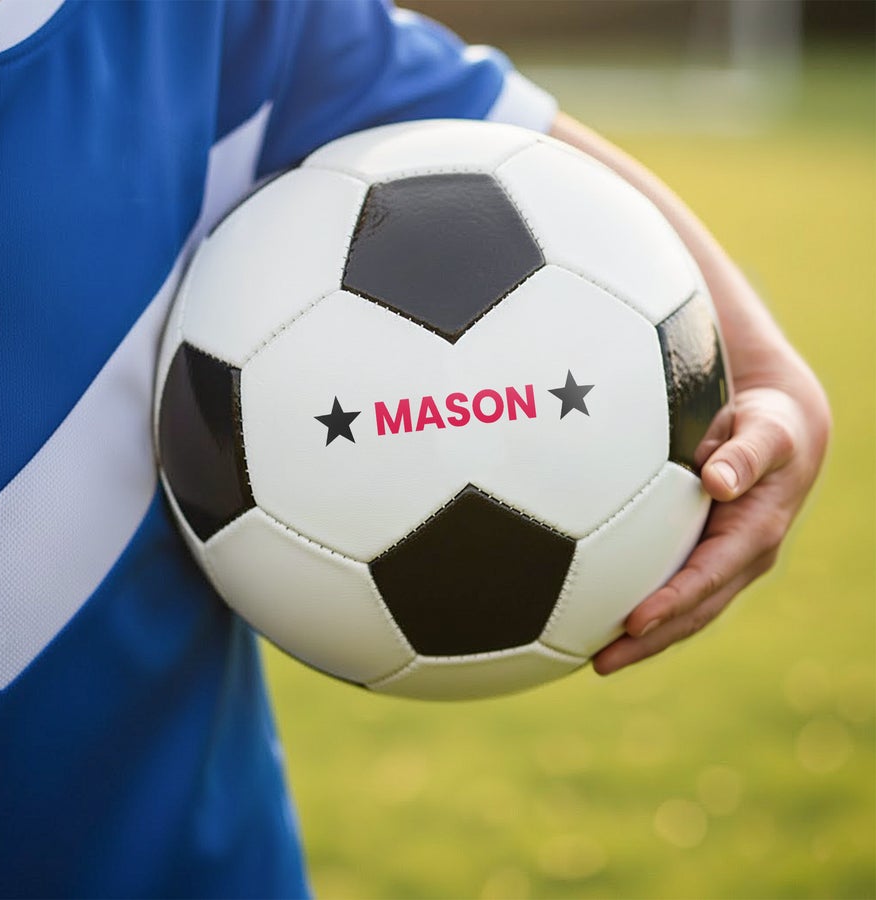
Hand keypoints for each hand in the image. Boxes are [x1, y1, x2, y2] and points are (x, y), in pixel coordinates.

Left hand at [548, 111, 830, 674]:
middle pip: (749, 541)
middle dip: (696, 586)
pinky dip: (638, 612)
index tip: (706, 472)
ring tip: (601, 657)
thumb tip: (527, 153)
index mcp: (781, 411)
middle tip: (637, 622)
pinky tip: (569, 637)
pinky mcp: (706, 538)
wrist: (704, 357)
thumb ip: (623, 241)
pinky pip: (676, 583)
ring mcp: (746, 514)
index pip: (777, 440)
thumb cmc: (672, 313)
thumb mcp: (655, 274)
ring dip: (667, 622)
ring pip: (717, 583)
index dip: (751, 460)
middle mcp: (773, 472)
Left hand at [593, 376, 830, 675]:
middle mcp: (739, 561)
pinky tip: (601, 620)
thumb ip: (746, 455)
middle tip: (601, 662)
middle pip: (691, 612)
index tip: (634, 622)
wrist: (782, 434)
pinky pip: (672, 590)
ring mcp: (721, 564)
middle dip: (648, 641)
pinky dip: (642, 611)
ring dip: (642, 639)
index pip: (706, 579)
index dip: (671, 603)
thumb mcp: (769, 435)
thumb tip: (717, 481)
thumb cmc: (771, 429)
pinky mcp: (703, 557)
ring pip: (681, 612)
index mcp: (753, 536)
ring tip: (594, 660)